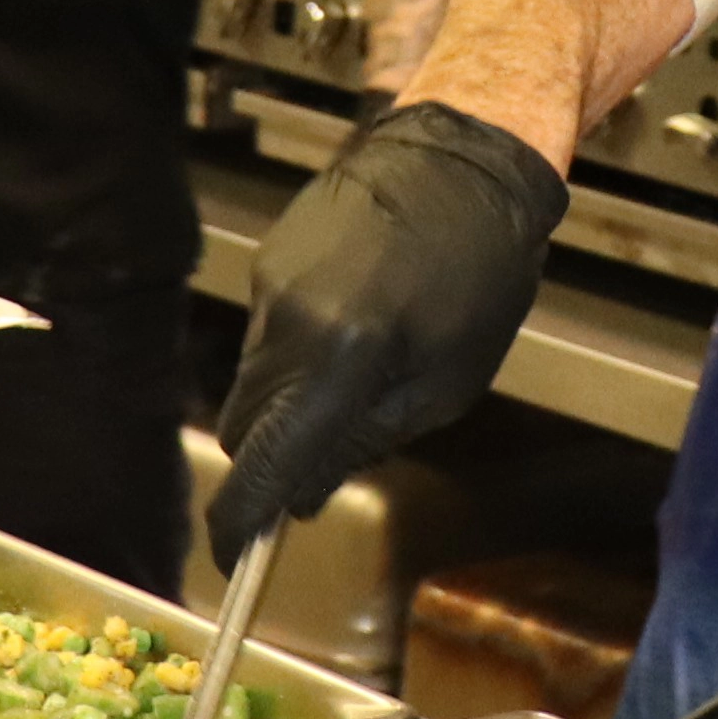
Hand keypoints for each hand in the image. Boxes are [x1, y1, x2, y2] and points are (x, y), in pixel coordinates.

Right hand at [205, 104, 562, 567]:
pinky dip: (297, 356)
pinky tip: (354, 327)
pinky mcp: (269, 260)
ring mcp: (269, 286)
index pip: (263, 463)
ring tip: (361, 379)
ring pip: (253, 383)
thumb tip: (305, 493)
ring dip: (289, 407)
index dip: (241, 524)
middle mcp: (287, 322)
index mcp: (339, 359)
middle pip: (243, 429)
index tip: (238, 561)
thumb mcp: (445, 383)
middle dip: (271, 463)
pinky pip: (267, 335)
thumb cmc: (479, 274)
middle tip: (317, 474)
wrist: (464, 158)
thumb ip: (364, 440)